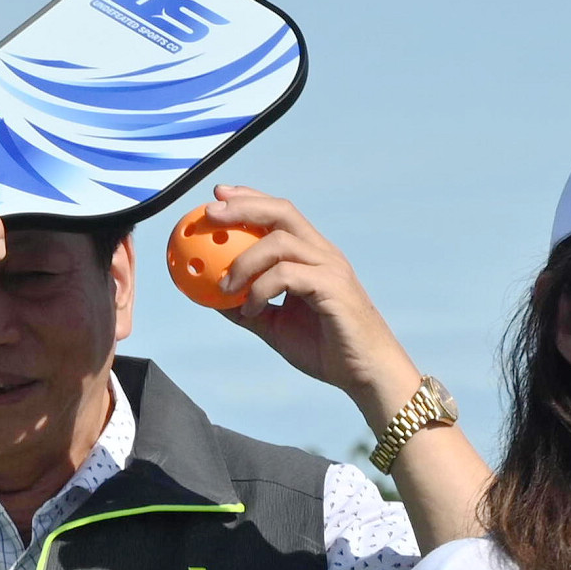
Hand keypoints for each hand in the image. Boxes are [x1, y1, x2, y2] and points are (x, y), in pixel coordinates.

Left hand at [189, 189, 415, 414]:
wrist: (363, 372)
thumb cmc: (323, 347)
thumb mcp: (273, 324)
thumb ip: (245, 306)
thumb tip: (208, 295)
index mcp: (310, 255)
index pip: (280, 214)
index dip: (249, 199)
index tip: (217, 197)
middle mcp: (322, 254)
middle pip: (282, 212)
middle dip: (243, 206)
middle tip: (210, 213)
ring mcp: (330, 268)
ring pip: (280, 242)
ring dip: (243, 261)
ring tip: (223, 287)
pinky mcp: (333, 288)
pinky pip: (287, 275)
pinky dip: (259, 289)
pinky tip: (249, 310)